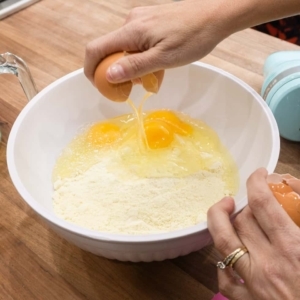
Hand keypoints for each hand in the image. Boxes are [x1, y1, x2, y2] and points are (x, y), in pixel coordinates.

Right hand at [84, 0, 231, 83]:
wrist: (215, 15)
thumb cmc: (193, 37)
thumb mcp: (163, 59)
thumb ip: (134, 66)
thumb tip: (108, 75)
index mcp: (131, 31)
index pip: (97, 49)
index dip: (91, 69)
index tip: (97, 85)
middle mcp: (131, 23)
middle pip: (111, 50)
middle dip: (118, 72)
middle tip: (135, 86)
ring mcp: (141, 20)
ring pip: (126, 48)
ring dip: (134, 66)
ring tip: (154, 76)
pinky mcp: (151, 21)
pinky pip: (138, 42)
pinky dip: (143, 57)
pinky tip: (159, 64)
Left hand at [207, 168, 299, 299]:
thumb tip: (292, 185)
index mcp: (293, 248)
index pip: (262, 202)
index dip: (256, 181)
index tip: (259, 174)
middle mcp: (269, 265)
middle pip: (242, 220)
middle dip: (244, 203)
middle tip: (250, 200)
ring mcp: (254, 286)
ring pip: (223, 242)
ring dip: (220, 221)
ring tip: (225, 209)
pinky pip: (225, 281)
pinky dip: (222, 264)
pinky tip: (229, 254)